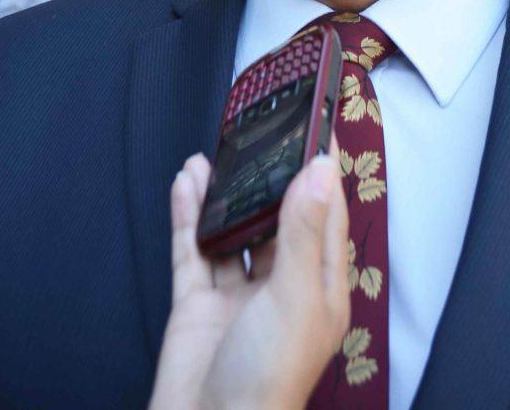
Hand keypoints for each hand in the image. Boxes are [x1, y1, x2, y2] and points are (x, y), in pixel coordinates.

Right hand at [149, 146, 349, 409]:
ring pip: (231, 232)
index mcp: (319, 288)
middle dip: (264, 180)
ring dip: (220, 196)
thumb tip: (320, 170)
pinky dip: (188, 217)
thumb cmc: (268, 378)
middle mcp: (281, 287)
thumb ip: (303, 231)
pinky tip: (184, 185)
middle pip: (275, 220)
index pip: (325, 218)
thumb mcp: (295, 296)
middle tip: (255, 134)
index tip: (315, 130)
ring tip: (210, 156)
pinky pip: (192, 250)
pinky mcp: (198, 304)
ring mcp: (237, 296)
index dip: (321, 174)